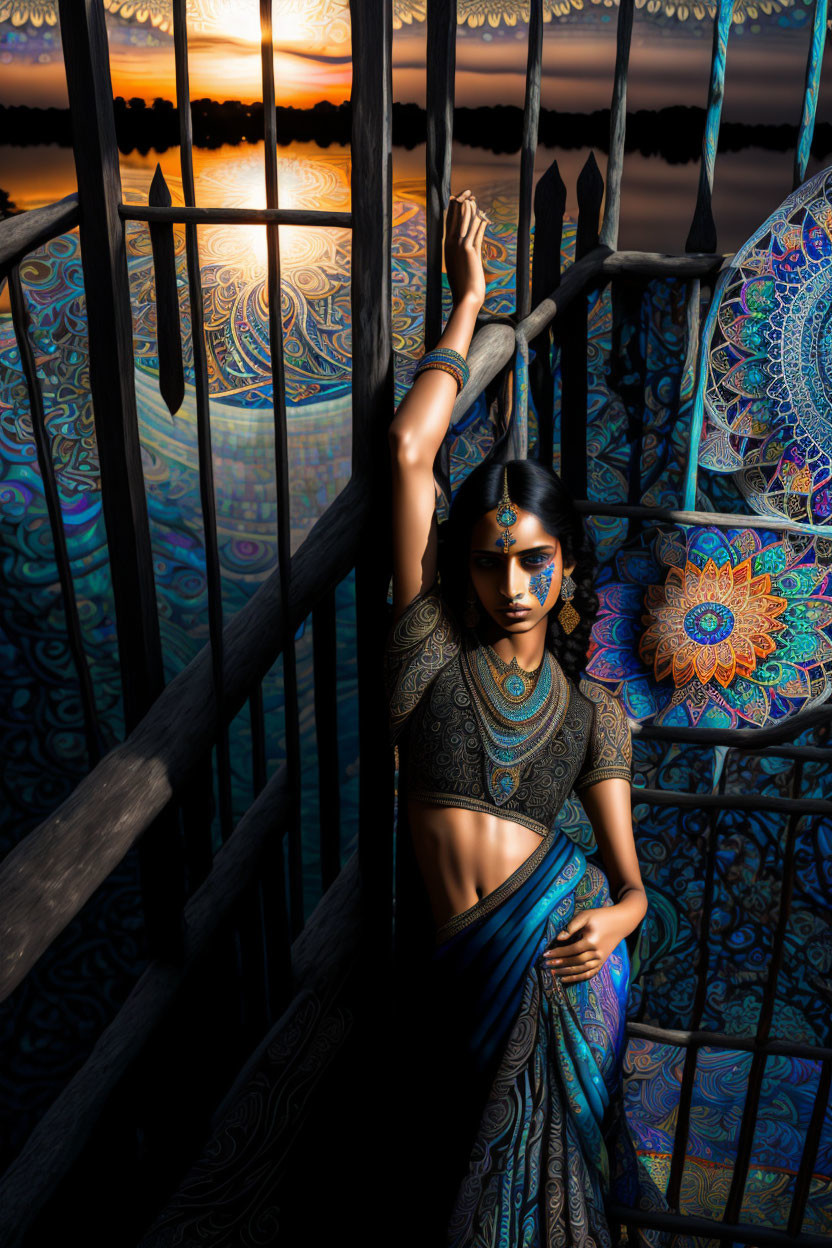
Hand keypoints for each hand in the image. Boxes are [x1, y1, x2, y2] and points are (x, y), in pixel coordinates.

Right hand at [444, 188, 488, 309]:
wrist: (466, 298)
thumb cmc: (463, 286)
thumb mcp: (460, 266)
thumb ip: (463, 254)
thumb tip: (468, 248)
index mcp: (447, 247)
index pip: (449, 222)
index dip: (454, 208)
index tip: (458, 198)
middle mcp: (450, 244)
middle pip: (454, 217)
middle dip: (461, 203)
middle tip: (467, 192)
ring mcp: (458, 247)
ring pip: (464, 221)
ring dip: (470, 208)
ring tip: (475, 198)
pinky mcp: (468, 250)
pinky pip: (474, 230)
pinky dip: (478, 221)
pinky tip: (483, 214)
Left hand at [541, 905, 630, 984]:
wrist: (621, 922)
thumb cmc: (601, 916)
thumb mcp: (585, 916)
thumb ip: (571, 927)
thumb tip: (558, 938)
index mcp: (592, 941)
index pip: (571, 950)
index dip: (558, 953)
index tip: (546, 955)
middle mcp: (597, 953)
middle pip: (576, 962)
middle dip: (560, 964)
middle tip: (547, 965)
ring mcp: (601, 959)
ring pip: (582, 970)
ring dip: (567, 973)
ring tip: (554, 973)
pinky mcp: (602, 962)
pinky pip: (590, 974)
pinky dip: (578, 978)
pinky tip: (566, 979)